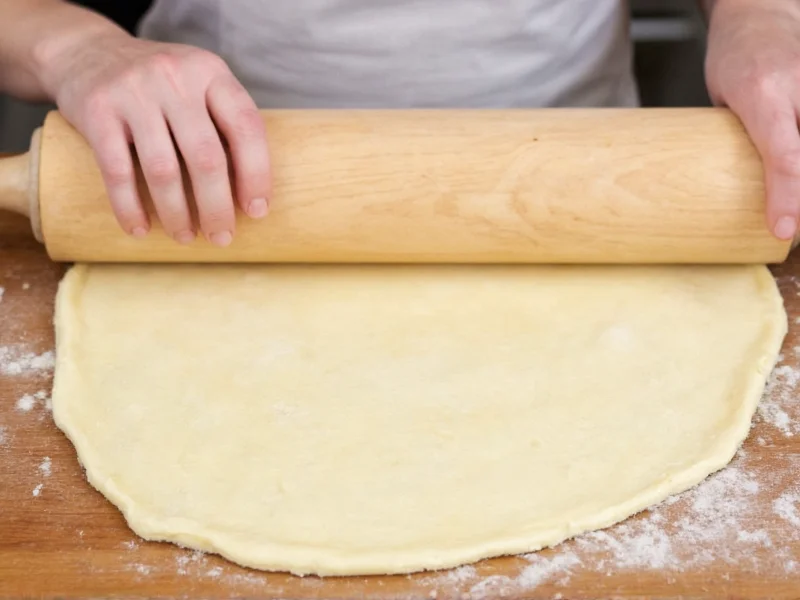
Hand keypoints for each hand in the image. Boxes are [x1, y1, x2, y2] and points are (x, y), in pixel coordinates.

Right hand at [41, 28, 269, 245]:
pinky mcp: (96, 110)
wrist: (87, 51)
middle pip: (206, 156)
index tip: (257, 212)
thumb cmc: (159, 85)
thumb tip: (251, 194)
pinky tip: (140, 229)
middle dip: (217, 206)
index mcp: (210, 72)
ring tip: (185, 237)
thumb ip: (223, 123)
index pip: (246, 127)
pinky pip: (117, 171)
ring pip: (163, 169)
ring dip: (176, 213)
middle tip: (221, 237)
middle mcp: (174, 77)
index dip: (257, 174)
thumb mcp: (198, 84)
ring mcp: (133, 92)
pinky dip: (130, 207)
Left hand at [706, 0, 799, 240]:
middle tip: (788, 228)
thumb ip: (736, 141)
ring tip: (791, 210)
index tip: (783, 231)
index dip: (786, 198)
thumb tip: (727, 194)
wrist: (763, 14)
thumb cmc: (735, 58)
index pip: (784, 157)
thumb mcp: (723, 100)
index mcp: (763, 95)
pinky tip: (795, 187)